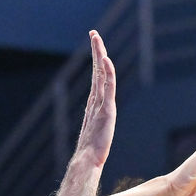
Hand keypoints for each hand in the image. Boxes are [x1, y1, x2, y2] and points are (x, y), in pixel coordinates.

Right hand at [74, 30, 116, 168]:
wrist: (87, 161)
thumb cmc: (91, 153)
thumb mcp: (96, 136)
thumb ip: (95, 129)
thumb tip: (94, 134)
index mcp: (94, 105)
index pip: (97, 78)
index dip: (96, 61)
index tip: (95, 46)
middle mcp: (95, 101)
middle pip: (96, 70)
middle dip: (95, 50)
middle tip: (93, 33)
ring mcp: (100, 104)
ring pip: (100, 74)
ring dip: (99, 54)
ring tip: (96, 38)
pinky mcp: (106, 110)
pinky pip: (108, 87)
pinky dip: (107, 72)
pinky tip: (106, 59)